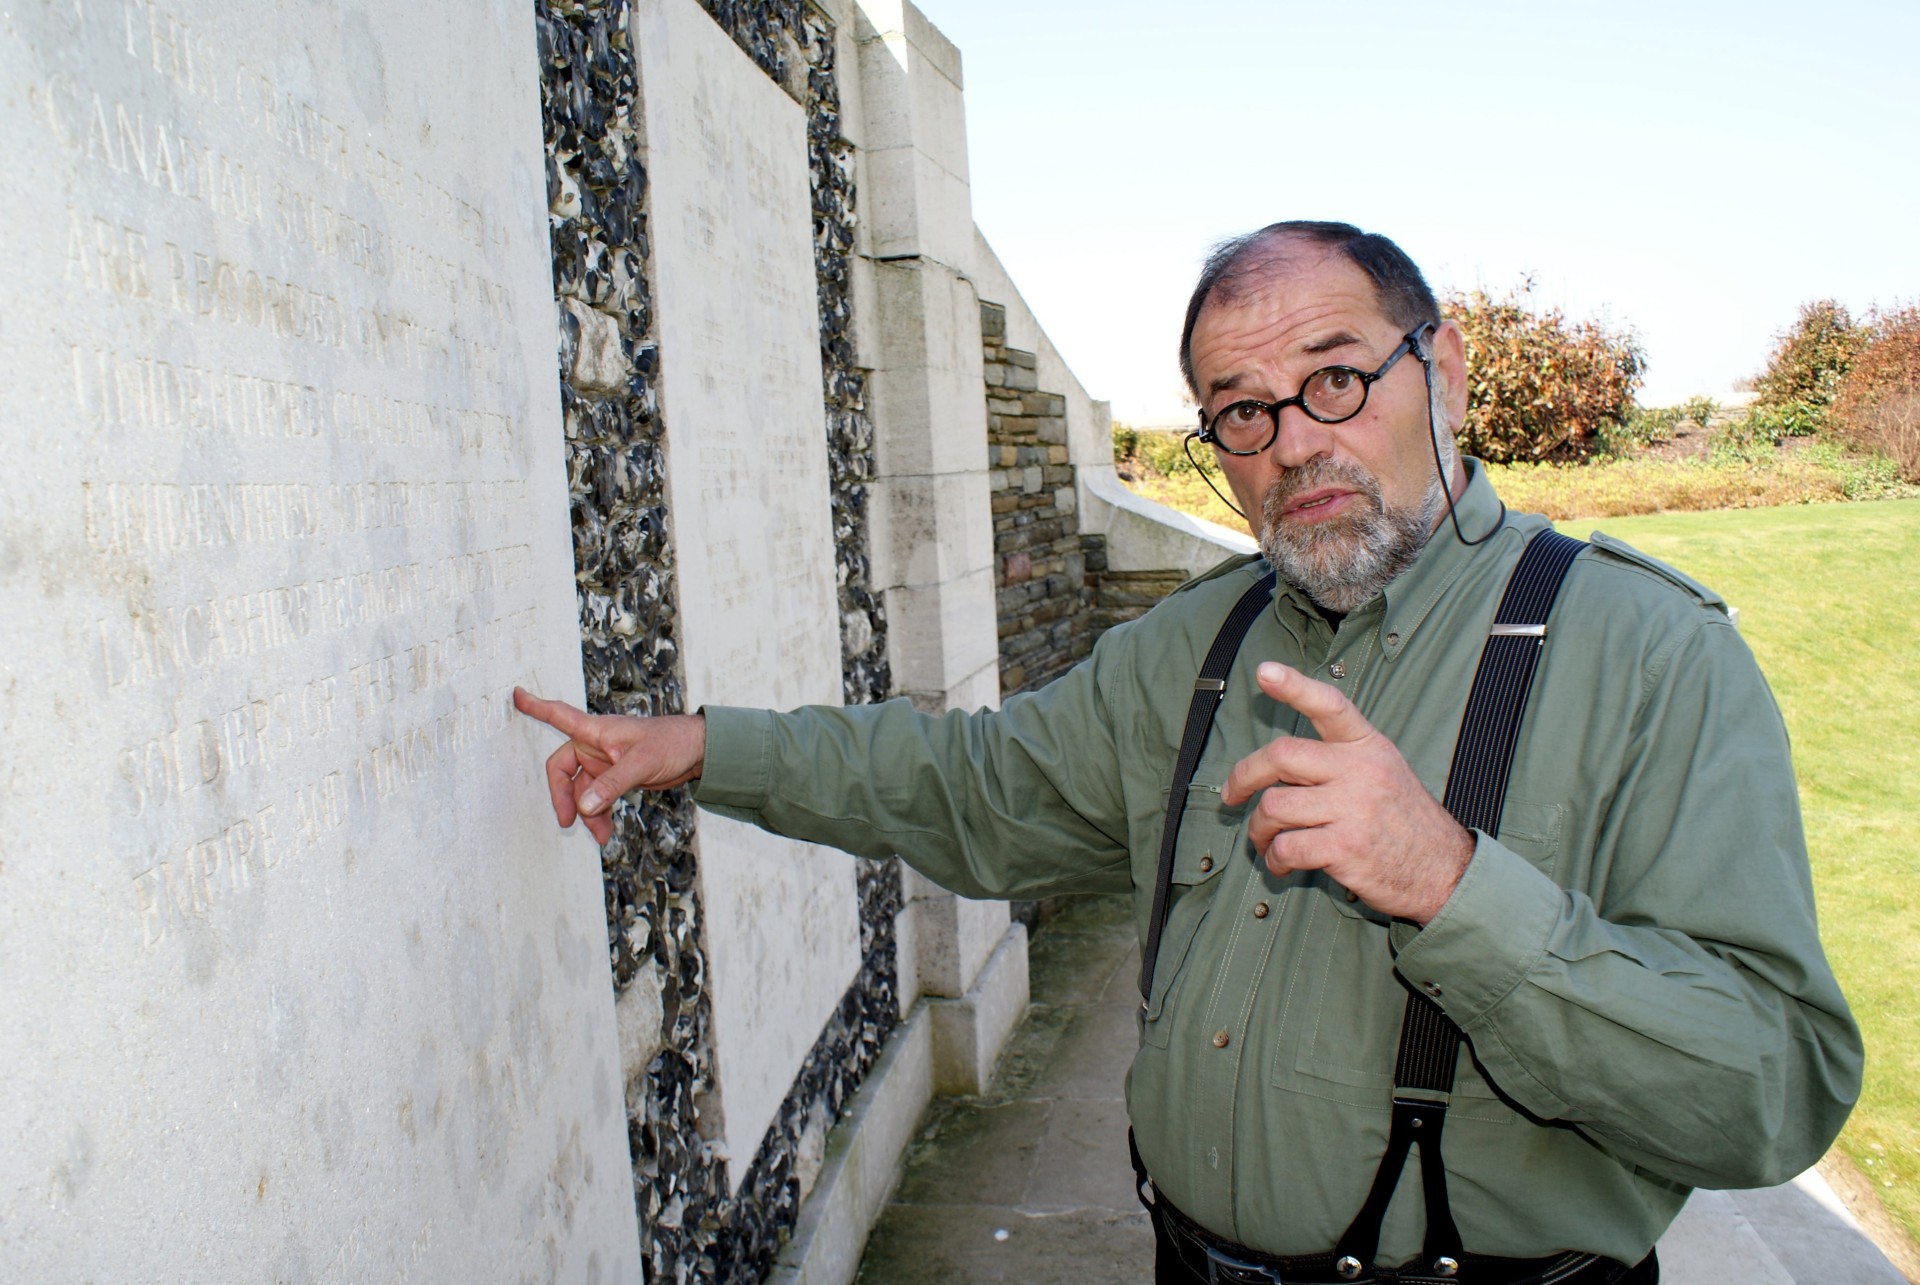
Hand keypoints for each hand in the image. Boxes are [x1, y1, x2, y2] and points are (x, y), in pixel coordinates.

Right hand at [512, 688, 706, 844]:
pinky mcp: (615, 777)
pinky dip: (597, 813)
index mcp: (597, 730)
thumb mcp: (640, 763)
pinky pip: (596, 797)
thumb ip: (611, 784)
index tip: (516, 695)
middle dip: (563, 796)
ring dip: (585, 812)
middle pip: (562, 770)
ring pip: (581, 790)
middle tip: (567, 820)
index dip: (536, 707)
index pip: (559, 715)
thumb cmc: (671, 742)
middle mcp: (595, 745)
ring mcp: (604, 762)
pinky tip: (604, 830)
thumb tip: (583, 807)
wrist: (697, 752)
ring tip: (599, 834)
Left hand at [1221, 662, 1471, 923]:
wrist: (1443, 869)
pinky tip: (1281, 864)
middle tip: (1233, 795)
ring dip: (1259, 830)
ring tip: (1267, 841)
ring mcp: (1353, 808)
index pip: (1329, 705)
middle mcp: (1360, 770)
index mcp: (1367, 745)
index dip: (1294, 686)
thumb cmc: (1401, 820)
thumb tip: (1275, 764)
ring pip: (1274, 806)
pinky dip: (1274, 860)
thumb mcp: (1383, 770)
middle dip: (1243, 777)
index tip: (1264, 672)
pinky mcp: (1345, 847)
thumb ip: (1336, 758)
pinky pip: (1286, 847)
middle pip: (1280, 756)